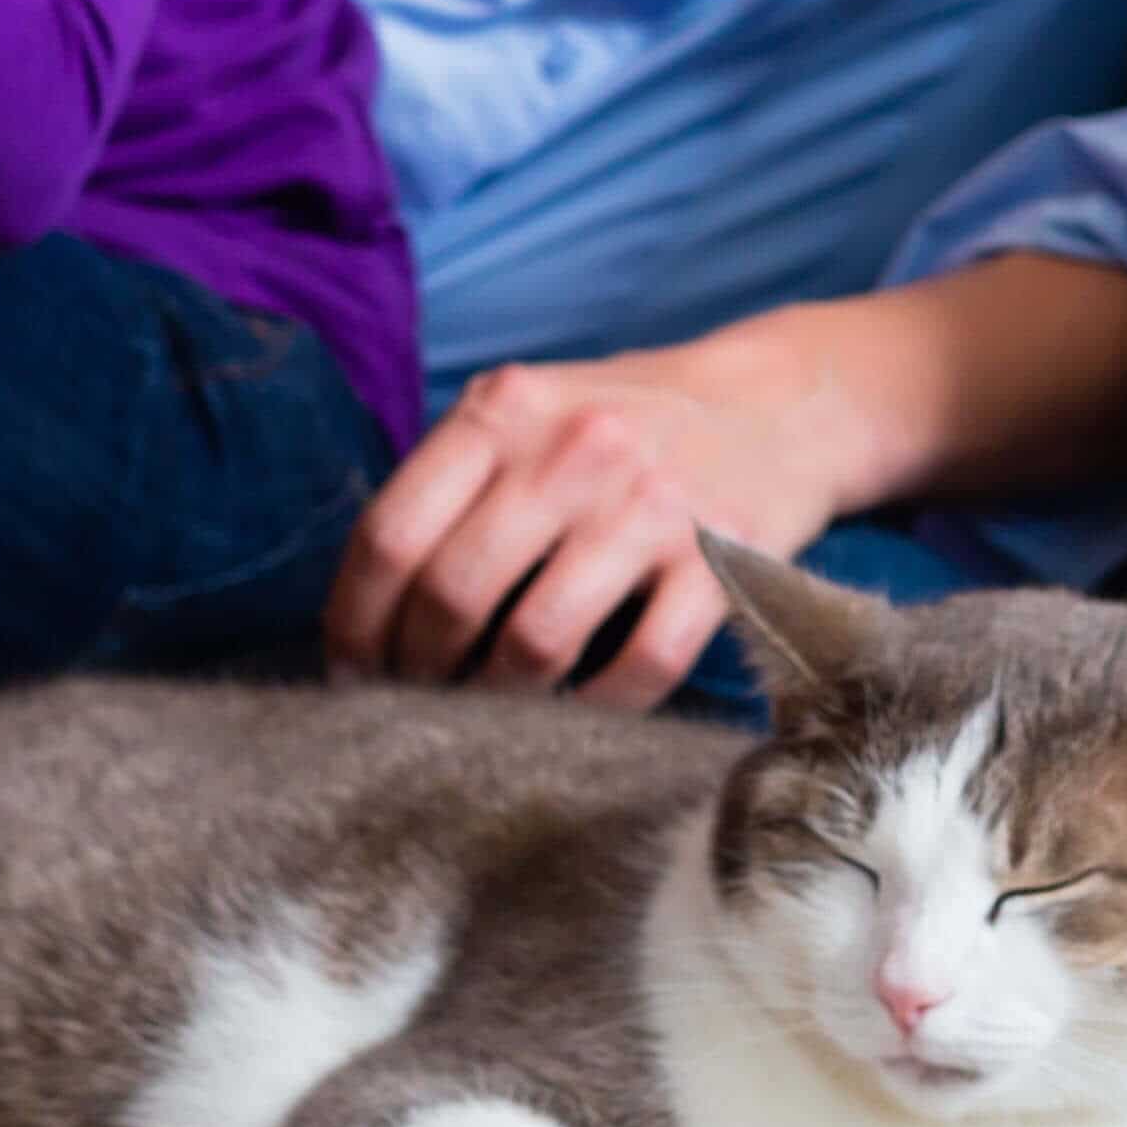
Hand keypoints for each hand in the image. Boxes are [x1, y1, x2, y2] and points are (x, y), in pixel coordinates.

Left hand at [323, 343, 854, 702]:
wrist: (774, 409)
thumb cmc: (619, 429)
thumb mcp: (526, 414)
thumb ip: (450, 485)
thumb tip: (364, 617)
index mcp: (504, 409)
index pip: (391, 532)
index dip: (355, 621)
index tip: (351, 672)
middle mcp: (574, 448)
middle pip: (453, 593)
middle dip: (417, 670)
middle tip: (413, 704)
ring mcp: (652, 505)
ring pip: (537, 640)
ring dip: (496, 699)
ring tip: (484, 716)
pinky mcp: (722, 559)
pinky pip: (641, 665)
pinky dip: (597, 710)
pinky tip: (574, 718)